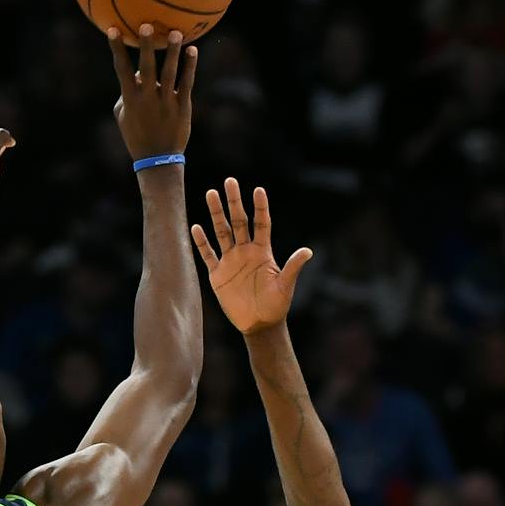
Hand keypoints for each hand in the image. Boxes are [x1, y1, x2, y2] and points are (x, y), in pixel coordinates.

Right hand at [108, 26, 198, 161]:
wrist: (158, 160)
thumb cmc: (137, 136)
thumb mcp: (123, 117)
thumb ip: (125, 94)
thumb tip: (135, 75)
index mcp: (130, 98)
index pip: (122, 69)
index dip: (117, 49)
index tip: (113, 29)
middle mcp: (148, 98)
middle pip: (146, 68)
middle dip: (146, 47)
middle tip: (146, 26)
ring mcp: (166, 102)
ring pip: (170, 73)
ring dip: (173, 52)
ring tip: (176, 33)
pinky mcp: (182, 106)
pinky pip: (187, 83)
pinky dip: (190, 66)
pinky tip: (193, 50)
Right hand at [193, 180, 312, 334]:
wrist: (260, 324)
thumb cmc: (276, 305)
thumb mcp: (286, 285)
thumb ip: (293, 267)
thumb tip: (308, 251)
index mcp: (263, 252)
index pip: (261, 224)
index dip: (260, 207)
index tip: (258, 190)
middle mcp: (245, 252)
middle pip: (238, 221)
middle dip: (234, 202)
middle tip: (230, 181)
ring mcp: (230, 261)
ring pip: (221, 232)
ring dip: (216, 214)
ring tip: (210, 193)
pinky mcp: (218, 274)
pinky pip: (208, 255)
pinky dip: (202, 242)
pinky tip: (196, 227)